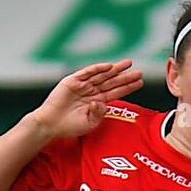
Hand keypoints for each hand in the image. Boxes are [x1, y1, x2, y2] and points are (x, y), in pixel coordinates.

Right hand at [28, 60, 143, 139]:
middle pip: (112, 82)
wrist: (50, 124)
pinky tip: (109, 66)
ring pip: (102, 75)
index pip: (115, 92)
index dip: (127, 87)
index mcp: (96, 102)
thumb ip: (100, 114)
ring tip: (128, 64)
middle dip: (125, 77)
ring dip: (115, 69)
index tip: (140, 83)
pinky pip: (87, 72)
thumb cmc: (68, 126)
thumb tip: (104, 103)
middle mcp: (91, 92)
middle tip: (139, 72)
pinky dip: (97, 69)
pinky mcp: (72, 81)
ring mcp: (82, 85)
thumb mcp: (89, 123)